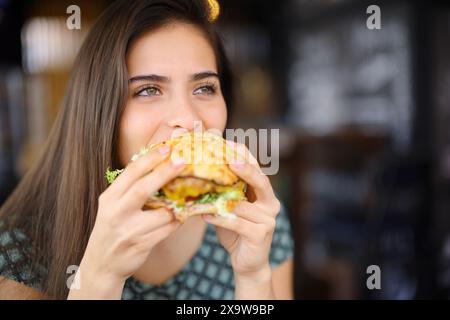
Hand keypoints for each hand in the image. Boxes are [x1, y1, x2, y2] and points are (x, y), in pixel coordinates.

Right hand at [69, 146, 185, 298]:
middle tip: (182, 160)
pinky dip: (177, 221)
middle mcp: (117, 212)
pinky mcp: (141, 245)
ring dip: (177, 204)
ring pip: (162, 213)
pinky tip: (182, 216)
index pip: (130, 173)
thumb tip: (158, 166)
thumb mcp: (112, 206)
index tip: (167, 148)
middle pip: (143, 188)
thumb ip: (129, 189)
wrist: (101, 265)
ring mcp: (129, 230)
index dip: (149, 159)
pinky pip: (167, 230)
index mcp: (110, 198)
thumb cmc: (112, 229)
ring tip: (188, 195)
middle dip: (165, 173)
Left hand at [202, 141, 280, 279]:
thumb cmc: (235, 230)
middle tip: (229, 157)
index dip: (244, 155)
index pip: (257, 169)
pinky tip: (205, 214)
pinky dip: (219, 218)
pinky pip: (237, 223)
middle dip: (245, 167)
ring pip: (243, 204)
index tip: (227, 142)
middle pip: (260, 181)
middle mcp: (271, 204)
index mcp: (265, 194)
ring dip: (222, 197)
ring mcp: (268, 220)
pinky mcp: (260, 235)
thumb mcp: (230, 207)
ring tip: (204, 187)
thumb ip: (224, 191)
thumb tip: (201, 170)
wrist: (247, 263)